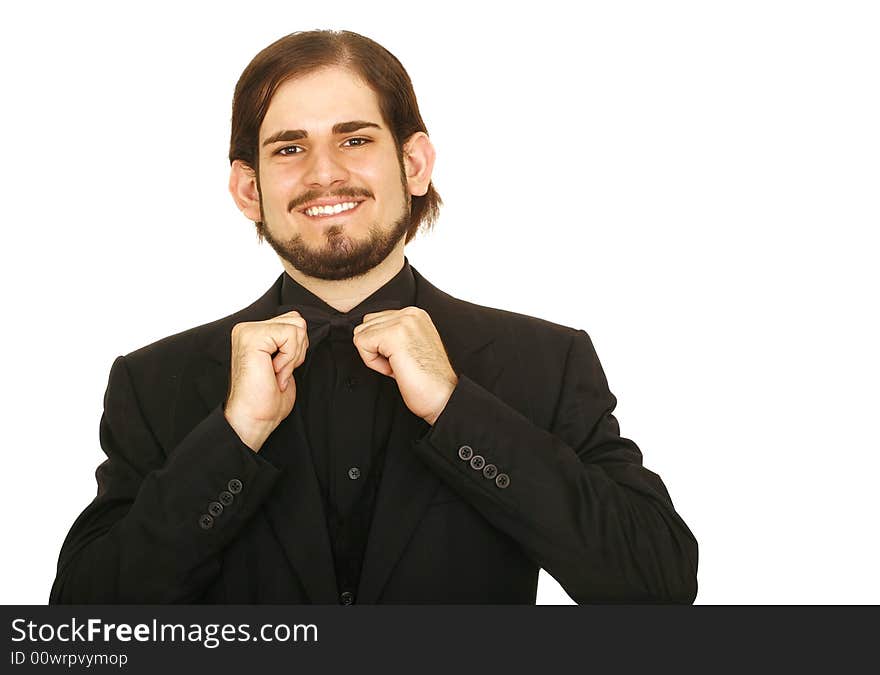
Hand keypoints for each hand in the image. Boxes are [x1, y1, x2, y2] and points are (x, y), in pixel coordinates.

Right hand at [223, 310, 308, 451]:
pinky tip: (274, 372)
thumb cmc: (267, 397)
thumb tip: (302, 327)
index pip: (294, 321)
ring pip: (296, 326)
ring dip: (293, 355)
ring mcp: (248, 331)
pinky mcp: (252, 337)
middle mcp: (247, 329)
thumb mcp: (284, 361)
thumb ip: (288, 340)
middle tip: (279, 371)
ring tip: (276, 372)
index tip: (281, 369)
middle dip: (298, 350)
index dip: (297, 348)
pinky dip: (289, 358)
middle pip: (297, 321)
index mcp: (254, 332)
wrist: (254, 418)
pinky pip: (290, 335)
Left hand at [352, 307, 457, 424]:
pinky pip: (361, 343)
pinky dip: (373, 363)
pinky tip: (395, 369)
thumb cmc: (429, 380)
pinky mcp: (394, 334)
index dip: (381, 346)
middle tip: (400, 364)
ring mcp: (403, 322)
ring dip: (375, 356)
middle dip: (376, 349)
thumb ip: (392, 335)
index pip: (375, 320)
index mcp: (415, 315)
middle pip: (365, 325)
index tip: (402, 359)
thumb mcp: (410, 347)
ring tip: (399, 366)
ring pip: (362, 334)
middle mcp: (410, 314)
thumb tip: (368, 335)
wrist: (443, 396)